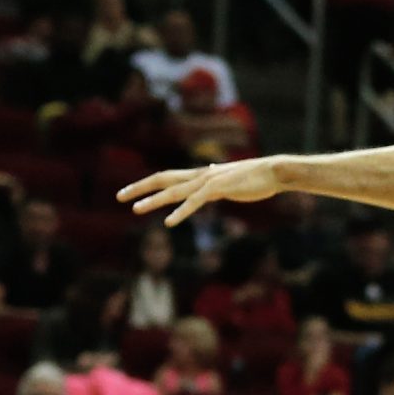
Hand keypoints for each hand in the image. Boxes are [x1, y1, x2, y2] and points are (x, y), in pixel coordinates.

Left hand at [119, 157, 287, 226]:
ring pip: (174, 191)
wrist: (274, 172)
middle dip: (140, 188)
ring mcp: (207, 181)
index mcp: (201, 174)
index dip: (147, 184)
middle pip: (162, 179)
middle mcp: (199, 175)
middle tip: (119, 196)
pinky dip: (181, 212)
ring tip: (135, 209)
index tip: (131, 192)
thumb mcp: (231, 180)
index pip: (167, 177)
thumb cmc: (257, 177)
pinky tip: (170, 222)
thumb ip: (218, 181)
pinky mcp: (218, 189)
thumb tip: (213, 177)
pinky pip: (195, 202)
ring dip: (154, 201)